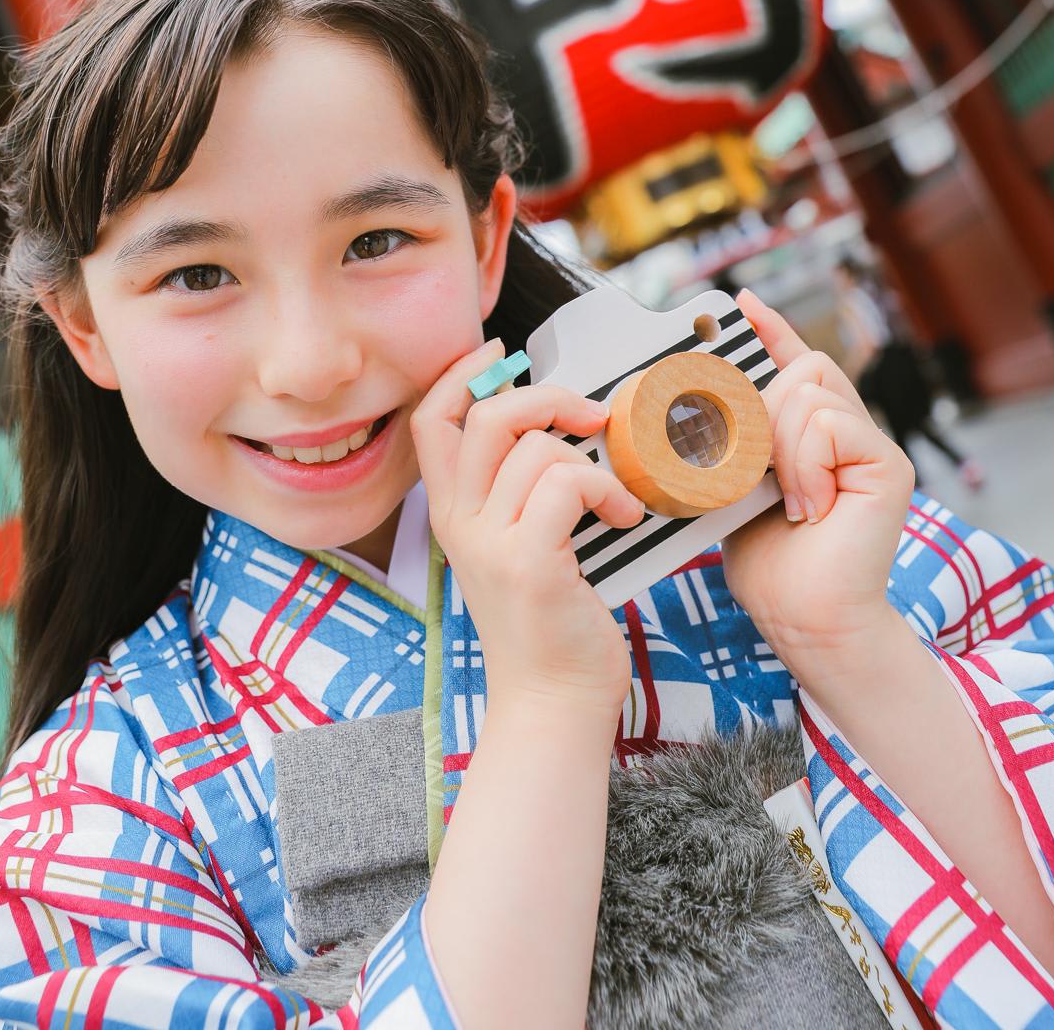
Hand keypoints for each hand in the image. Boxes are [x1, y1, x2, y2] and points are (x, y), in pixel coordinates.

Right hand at [410, 339, 644, 717]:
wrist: (554, 703)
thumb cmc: (551, 622)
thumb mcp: (516, 546)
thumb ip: (519, 491)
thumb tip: (561, 424)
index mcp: (452, 514)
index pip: (430, 420)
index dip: (459, 373)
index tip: (497, 351)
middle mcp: (459, 524)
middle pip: (483, 417)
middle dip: (545, 396)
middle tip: (590, 416)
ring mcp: (489, 544)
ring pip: (535, 448)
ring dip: (592, 460)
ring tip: (615, 498)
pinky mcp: (528, 563)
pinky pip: (566, 483)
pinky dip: (607, 490)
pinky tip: (622, 517)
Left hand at [721, 290, 914, 671]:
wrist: (802, 616)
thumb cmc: (766, 559)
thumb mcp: (734, 480)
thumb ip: (736, 436)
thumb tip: (707, 392)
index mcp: (811, 432)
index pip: (793, 363)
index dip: (770, 330)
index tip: (741, 304)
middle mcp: (848, 430)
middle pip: (801, 368)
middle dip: (764, 414)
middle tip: (762, 474)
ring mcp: (872, 444)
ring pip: (809, 392)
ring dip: (781, 447)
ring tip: (790, 500)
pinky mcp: (889, 463)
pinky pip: (828, 424)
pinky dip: (806, 463)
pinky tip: (810, 505)